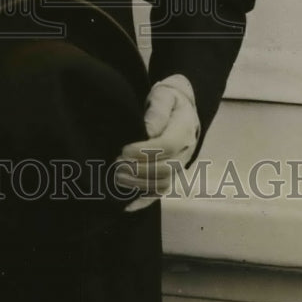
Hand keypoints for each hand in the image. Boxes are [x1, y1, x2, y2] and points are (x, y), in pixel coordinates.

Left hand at [113, 75, 199, 212]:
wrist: (182, 108)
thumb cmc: (168, 100)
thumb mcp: (164, 96)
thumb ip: (157, 111)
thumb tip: (149, 131)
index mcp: (183, 131)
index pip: (167, 146)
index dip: (144, 152)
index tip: (123, 150)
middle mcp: (184, 153)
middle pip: (165, 169)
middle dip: (139, 170)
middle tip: (116, 164)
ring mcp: (178, 167)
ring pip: (163, 184)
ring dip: (139, 184)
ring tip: (117, 177)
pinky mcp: (170, 175)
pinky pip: (160, 193)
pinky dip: (144, 202)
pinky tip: (126, 205)